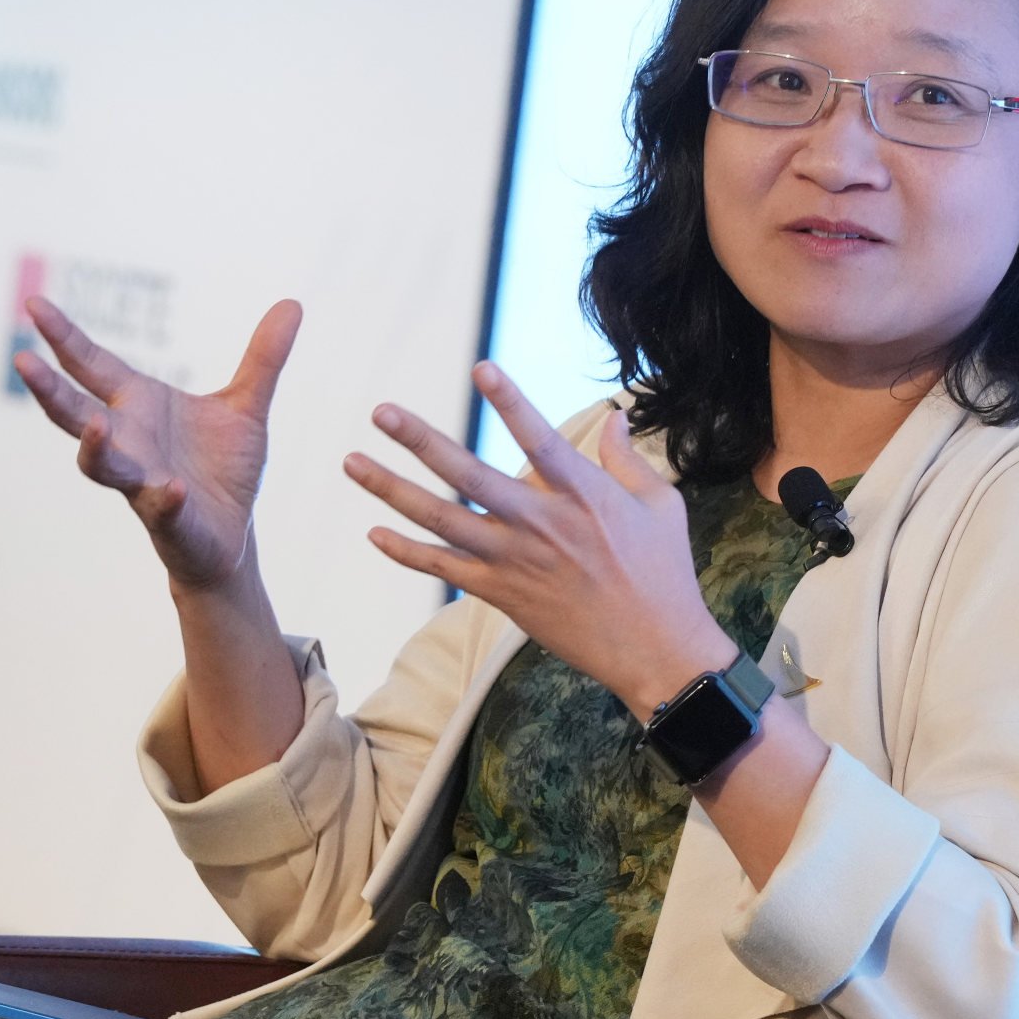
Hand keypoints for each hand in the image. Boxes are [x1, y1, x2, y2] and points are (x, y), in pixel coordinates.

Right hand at [14, 296, 301, 590]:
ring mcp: (141, 481)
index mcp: (139, 406)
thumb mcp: (248, 406)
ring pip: (102, 466)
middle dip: (49, 390)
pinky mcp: (168, 518)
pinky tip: (171, 489)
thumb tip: (292, 303)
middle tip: (21, 361)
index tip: (34, 305)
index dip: (63, 337)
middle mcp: (128, 441)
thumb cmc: (224, 469)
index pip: (91, 366)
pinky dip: (163, 498)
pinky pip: (160, 507)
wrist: (232, 535)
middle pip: (76, 414)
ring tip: (95, 429)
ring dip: (95, 449)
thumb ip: (264, 358)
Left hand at [343, 362, 732, 715]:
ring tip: (353, 462)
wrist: (657, 651)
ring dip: (393, 491)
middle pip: (469, 475)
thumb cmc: (665, 574)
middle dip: (420, 441)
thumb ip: (629, 459)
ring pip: (442, 520)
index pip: (539, 437)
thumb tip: (615, 418)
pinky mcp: (503, 595)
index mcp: (584, 494)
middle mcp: (543, 524)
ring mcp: (517, 561)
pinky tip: (374, 533)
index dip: (510, 401)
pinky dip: (407, 553)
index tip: (481, 367)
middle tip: (381, 412)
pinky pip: (444, 570)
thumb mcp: (661, 506)